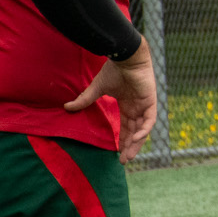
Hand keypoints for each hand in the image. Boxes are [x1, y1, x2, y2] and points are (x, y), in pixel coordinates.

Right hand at [64, 40, 157, 163]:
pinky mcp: (150, 100)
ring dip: (137, 143)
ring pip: (143, 129)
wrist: (125, 56)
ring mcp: (145, 104)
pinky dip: (144, 129)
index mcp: (128, 105)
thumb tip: (66, 107)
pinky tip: (136, 139)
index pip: (127, 127)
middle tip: (124, 161)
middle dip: (130, 147)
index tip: (117, 154)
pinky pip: (150, 119)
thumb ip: (85, 100)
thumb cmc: (113, 69)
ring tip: (129, 155)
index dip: (123, 140)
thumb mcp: (97, 89)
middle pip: (135, 132)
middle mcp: (137, 107)